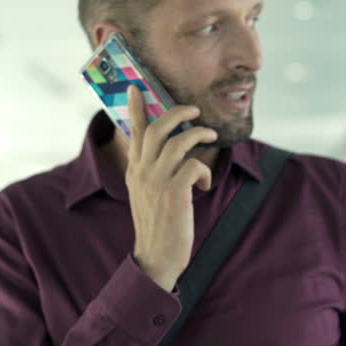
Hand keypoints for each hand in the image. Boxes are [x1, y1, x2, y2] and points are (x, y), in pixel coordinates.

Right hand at [125, 85, 217, 290]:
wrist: (155, 257)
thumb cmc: (157, 225)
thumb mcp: (146, 194)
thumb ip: (151, 171)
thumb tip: (170, 151)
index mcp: (135, 170)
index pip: (135, 132)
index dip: (135, 108)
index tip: (135, 88)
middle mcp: (143, 172)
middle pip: (159, 128)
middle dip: (178, 112)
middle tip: (194, 110)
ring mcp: (158, 182)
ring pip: (179, 142)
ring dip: (199, 135)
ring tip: (211, 136)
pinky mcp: (175, 193)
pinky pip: (194, 166)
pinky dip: (204, 171)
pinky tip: (204, 185)